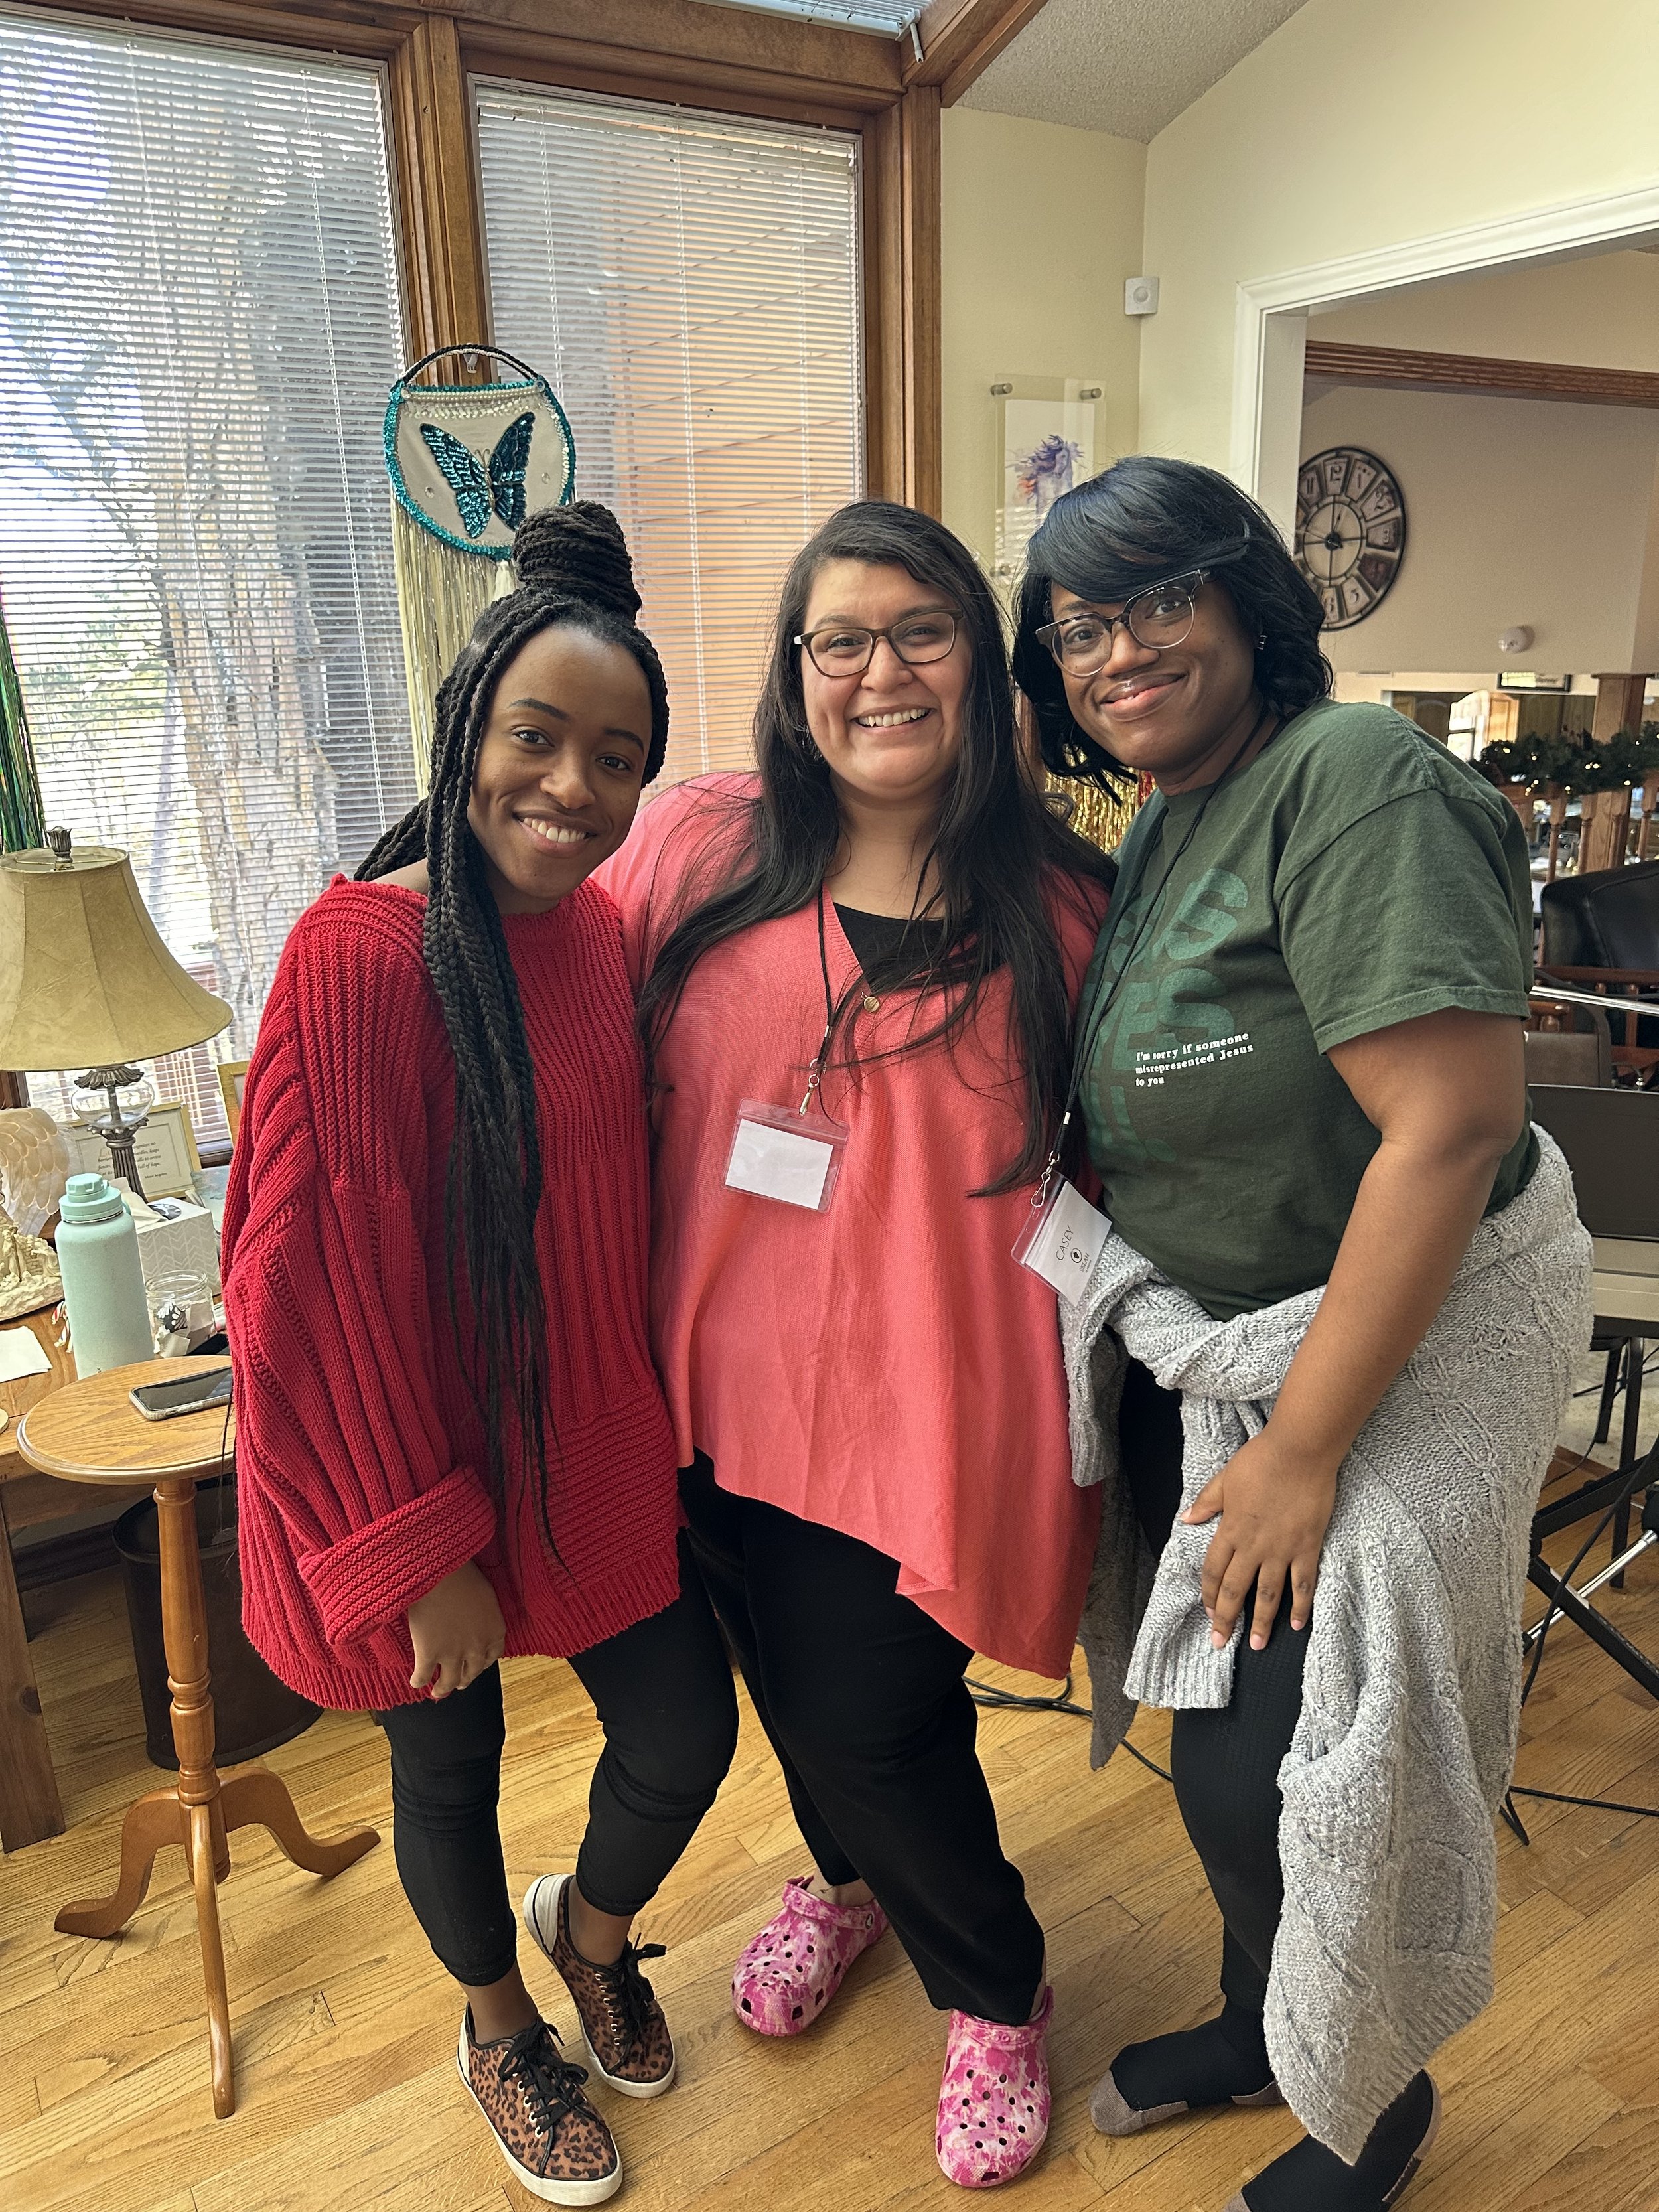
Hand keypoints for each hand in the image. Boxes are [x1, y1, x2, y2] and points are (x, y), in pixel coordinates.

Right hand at [407, 1561, 504, 1697]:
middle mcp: (477, 1648)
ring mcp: (453, 1654)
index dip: (482, 1663)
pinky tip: (416, 1682)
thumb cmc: (462, 1575)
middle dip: (464, 1678)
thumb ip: (483, 1615)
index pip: (493, 1656)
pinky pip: (423, 1676)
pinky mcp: (428, 1654)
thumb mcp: (484, 1595)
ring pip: (449, 1681)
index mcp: (494, 1631)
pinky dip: (418, 1681)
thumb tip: (476, 1620)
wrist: (439, 1573)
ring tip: (438, 1691)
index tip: (476, 1666)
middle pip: (472, 1672)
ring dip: (443, 1688)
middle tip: (458, 1682)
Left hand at [1181, 1429, 1336, 1651]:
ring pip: (1268, 1595)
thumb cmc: (1261, 1460)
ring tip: (1256, 1645)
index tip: (1208, 1612)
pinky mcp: (1307, 1547)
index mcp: (1230, 1529)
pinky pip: (1303, 1584)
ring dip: (1260, 1622)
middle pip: (1236, 1589)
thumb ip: (1207, 1503)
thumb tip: (1186, 1519)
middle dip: (1226, 1618)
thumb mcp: (1225, 1479)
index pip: (1214, 1570)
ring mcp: (1282, 1549)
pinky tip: (1297, 1625)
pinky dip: (1300, 1606)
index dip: (1210, 1593)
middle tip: (1221, 1643)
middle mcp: (1253, 1546)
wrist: (1300, 1451)